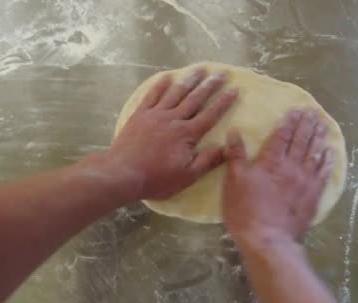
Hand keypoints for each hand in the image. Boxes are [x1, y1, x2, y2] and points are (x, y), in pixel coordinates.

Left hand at [104, 69, 237, 199]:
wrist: (123, 173)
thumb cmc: (157, 178)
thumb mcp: (187, 176)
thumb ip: (207, 161)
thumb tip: (226, 147)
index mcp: (187, 134)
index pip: (210, 115)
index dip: (224, 102)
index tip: (235, 90)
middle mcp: (174, 119)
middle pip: (195, 99)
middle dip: (210, 86)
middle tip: (221, 73)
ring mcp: (156, 115)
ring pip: (176, 93)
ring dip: (189, 80)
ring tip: (200, 69)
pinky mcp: (140, 115)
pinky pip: (152, 95)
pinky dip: (160, 85)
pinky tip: (167, 77)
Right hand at [223, 110, 334, 244]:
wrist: (268, 239)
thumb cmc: (245, 211)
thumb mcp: (233, 182)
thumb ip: (236, 156)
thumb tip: (234, 131)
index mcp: (271, 162)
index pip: (282, 136)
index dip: (289, 122)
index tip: (296, 110)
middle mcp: (291, 167)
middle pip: (301, 141)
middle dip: (307, 125)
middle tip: (314, 112)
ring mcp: (305, 181)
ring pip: (314, 154)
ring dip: (319, 138)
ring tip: (324, 125)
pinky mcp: (313, 195)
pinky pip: (323, 174)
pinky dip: (327, 161)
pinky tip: (330, 152)